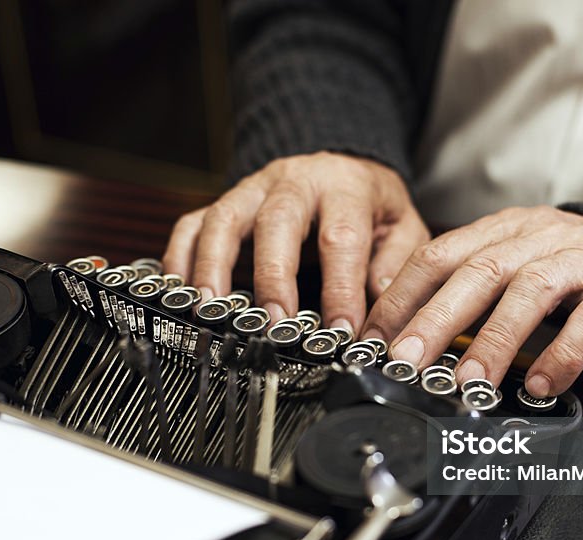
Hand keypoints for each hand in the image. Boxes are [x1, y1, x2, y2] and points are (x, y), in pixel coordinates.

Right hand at [163, 152, 428, 329]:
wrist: (342, 166)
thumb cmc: (371, 207)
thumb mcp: (402, 228)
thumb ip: (395, 269)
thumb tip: (379, 315)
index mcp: (345, 186)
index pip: (342, 237)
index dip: (341, 287)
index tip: (342, 330)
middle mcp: (294, 181)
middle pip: (277, 221)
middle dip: (274, 276)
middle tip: (274, 322)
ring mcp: (253, 190)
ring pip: (224, 218)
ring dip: (214, 266)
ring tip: (212, 308)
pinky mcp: (224, 203)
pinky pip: (193, 224)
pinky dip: (180, 257)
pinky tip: (181, 292)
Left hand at [362, 206, 582, 396]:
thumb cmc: (556, 266)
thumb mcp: (504, 261)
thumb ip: (459, 285)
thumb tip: (400, 331)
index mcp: (496, 231)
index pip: (438, 256)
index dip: (402, 296)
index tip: (375, 338)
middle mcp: (532, 239)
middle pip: (478, 272)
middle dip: (437, 319)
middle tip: (408, 361)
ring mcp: (576, 261)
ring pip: (530, 293)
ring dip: (494, 341)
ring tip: (469, 381)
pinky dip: (563, 353)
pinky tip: (539, 384)